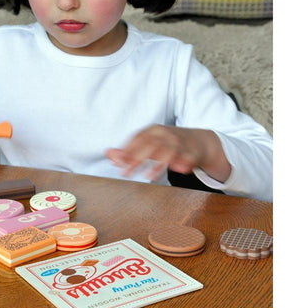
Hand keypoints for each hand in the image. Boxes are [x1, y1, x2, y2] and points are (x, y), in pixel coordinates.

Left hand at [106, 125, 230, 182]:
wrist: (198, 141)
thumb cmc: (167, 143)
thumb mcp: (148, 144)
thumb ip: (128, 151)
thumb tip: (108, 154)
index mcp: (153, 130)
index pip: (138, 139)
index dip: (127, 151)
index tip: (118, 164)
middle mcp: (166, 134)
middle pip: (150, 145)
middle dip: (137, 160)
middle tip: (127, 173)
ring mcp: (180, 143)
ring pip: (168, 152)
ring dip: (159, 165)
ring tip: (150, 177)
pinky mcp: (192, 152)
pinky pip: (187, 158)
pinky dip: (183, 164)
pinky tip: (180, 170)